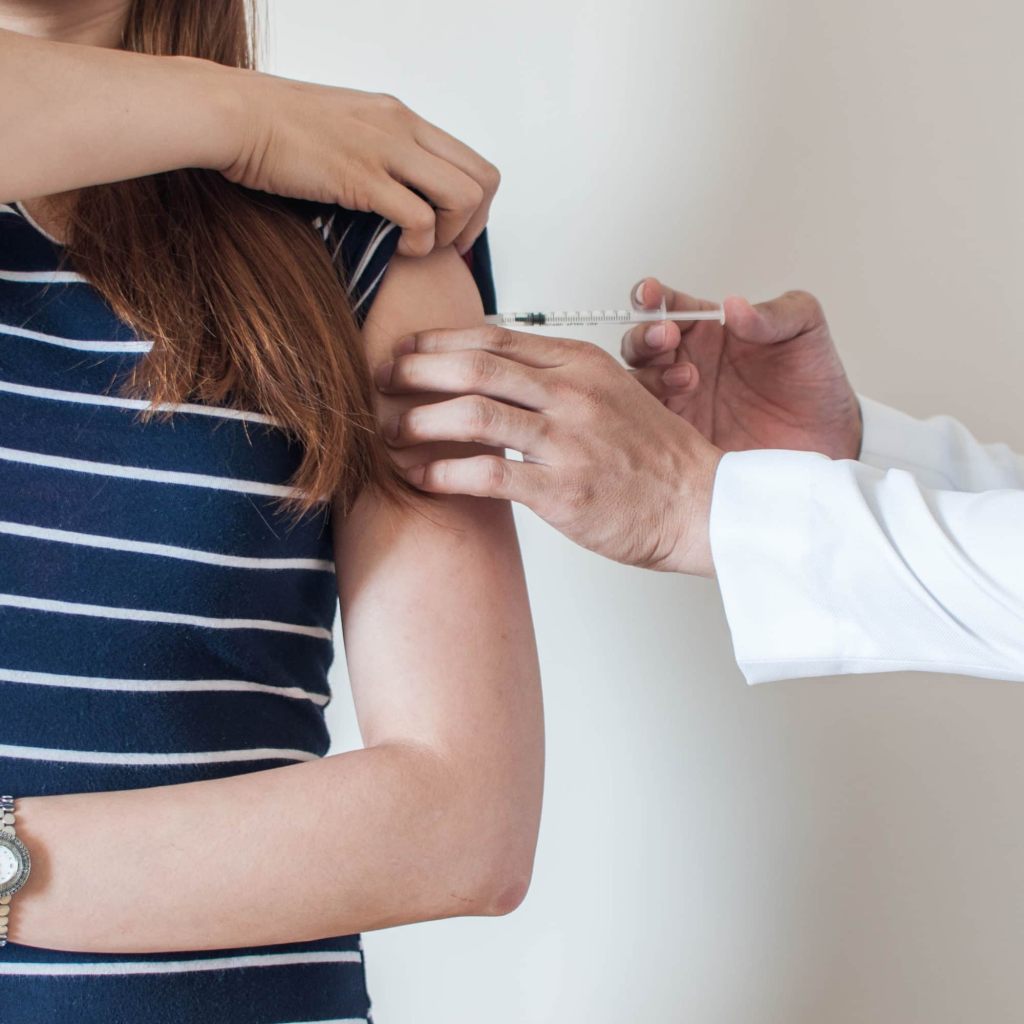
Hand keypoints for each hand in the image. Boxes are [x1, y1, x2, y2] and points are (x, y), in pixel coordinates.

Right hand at [220, 73, 498, 256]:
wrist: (233, 114)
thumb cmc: (274, 130)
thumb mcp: (343, 131)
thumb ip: (375, 154)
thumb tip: (390, 191)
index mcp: (401, 117)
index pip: (473, 160)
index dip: (476, 206)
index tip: (453, 231)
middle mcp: (403, 128)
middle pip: (482, 179)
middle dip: (474, 225)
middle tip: (448, 248)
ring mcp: (385, 151)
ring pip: (462, 197)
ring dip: (451, 234)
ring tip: (420, 248)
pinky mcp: (362, 178)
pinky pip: (421, 218)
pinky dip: (420, 244)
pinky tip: (398, 250)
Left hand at [376, 328, 723, 575]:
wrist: (698, 505)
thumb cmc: (653, 455)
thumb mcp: (612, 394)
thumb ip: (558, 379)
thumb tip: (497, 373)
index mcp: (581, 364)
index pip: (495, 339)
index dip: (440, 342)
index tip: (406, 351)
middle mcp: (571, 394)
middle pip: (475, 367)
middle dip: (416, 371)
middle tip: (380, 380)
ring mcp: (567, 441)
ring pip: (474, 414)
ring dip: (419, 421)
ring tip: (389, 431)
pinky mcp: (561, 490)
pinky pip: (487, 474)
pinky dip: (442, 472)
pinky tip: (418, 477)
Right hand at [623, 281, 861, 458]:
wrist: (829, 440)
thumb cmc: (815, 382)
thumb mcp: (806, 331)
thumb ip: (774, 314)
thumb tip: (735, 306)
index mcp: (707, 330)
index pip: (667, 306)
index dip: (651, 297)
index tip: (650, 295)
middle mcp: (685, 362)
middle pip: (639, 344)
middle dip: (644, 337)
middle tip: (667, 338)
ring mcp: (680, 402)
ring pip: (636, 383)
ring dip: (649, 375)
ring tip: (689, 378)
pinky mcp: (681, 439)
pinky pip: (648, 425)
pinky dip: (646, 416)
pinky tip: (671, 413)